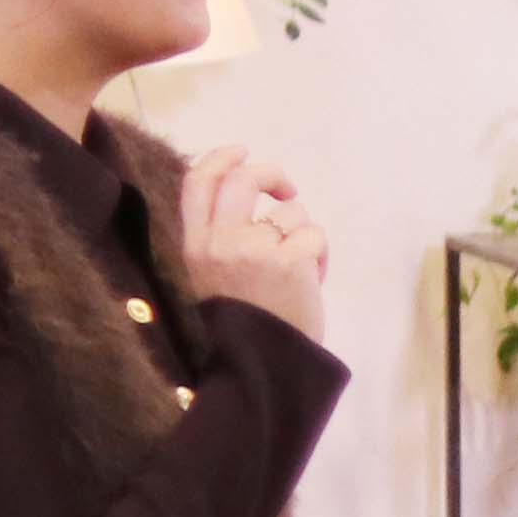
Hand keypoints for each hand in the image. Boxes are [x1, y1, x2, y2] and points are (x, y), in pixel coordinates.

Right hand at [178, 147, 329, 337]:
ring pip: (291, 212)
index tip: (242, 152)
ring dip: (303, 235)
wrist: (258, 364)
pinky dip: (322, 256)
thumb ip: (222, 239)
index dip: (221, 158)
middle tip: (287, 191)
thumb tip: (250, 196)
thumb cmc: (242, 323)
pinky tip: (313, 281)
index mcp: (195, 245)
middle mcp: (220, 242)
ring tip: (298, 271)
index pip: (198, 182)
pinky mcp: (289, 261)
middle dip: (272, 175)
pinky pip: (315, 235)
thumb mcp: (213, 276)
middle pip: (245, 180)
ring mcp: (254, 250)